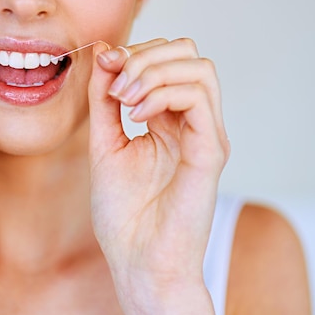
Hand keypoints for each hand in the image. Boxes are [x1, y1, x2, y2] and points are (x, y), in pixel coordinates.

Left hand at [88, 39, 229, 314]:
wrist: (137, 261)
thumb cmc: (124, 214)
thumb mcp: (105, 143)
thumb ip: (105, 100)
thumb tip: (104, 52)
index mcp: (170, 120)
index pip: (168, 59)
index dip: (135, 52)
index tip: (104, 65)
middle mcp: (193, 123)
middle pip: (188, 54)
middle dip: (145, 56)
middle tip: (116, 85)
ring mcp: (206, 136)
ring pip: (199, 69)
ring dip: (153, 72)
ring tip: (124, 100)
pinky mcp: (210, 152)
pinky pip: (198, 99)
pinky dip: (163, 94)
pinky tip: (136, 116)